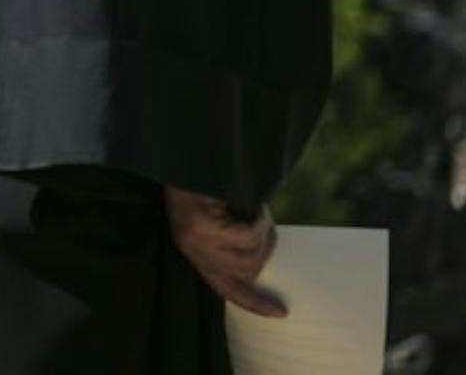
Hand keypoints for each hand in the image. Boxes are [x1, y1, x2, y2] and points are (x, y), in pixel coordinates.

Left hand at [164, 186, 284, 316]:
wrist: (185, 155)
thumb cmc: (207, 181)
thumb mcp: (218, 217)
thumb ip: (234, 239)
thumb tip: (263, 255)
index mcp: (195, 249)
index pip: (225, 289)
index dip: (254, 302)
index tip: (280, 311)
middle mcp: (192, 249)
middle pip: (247, 273)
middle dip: (265, 249)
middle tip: (265, 224)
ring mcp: (195, 240)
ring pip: (251, 257)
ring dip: (265, 233)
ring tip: (258, 212)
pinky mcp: (200, 228)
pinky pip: (249, 238)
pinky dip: (262, 221)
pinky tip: (257, 206)